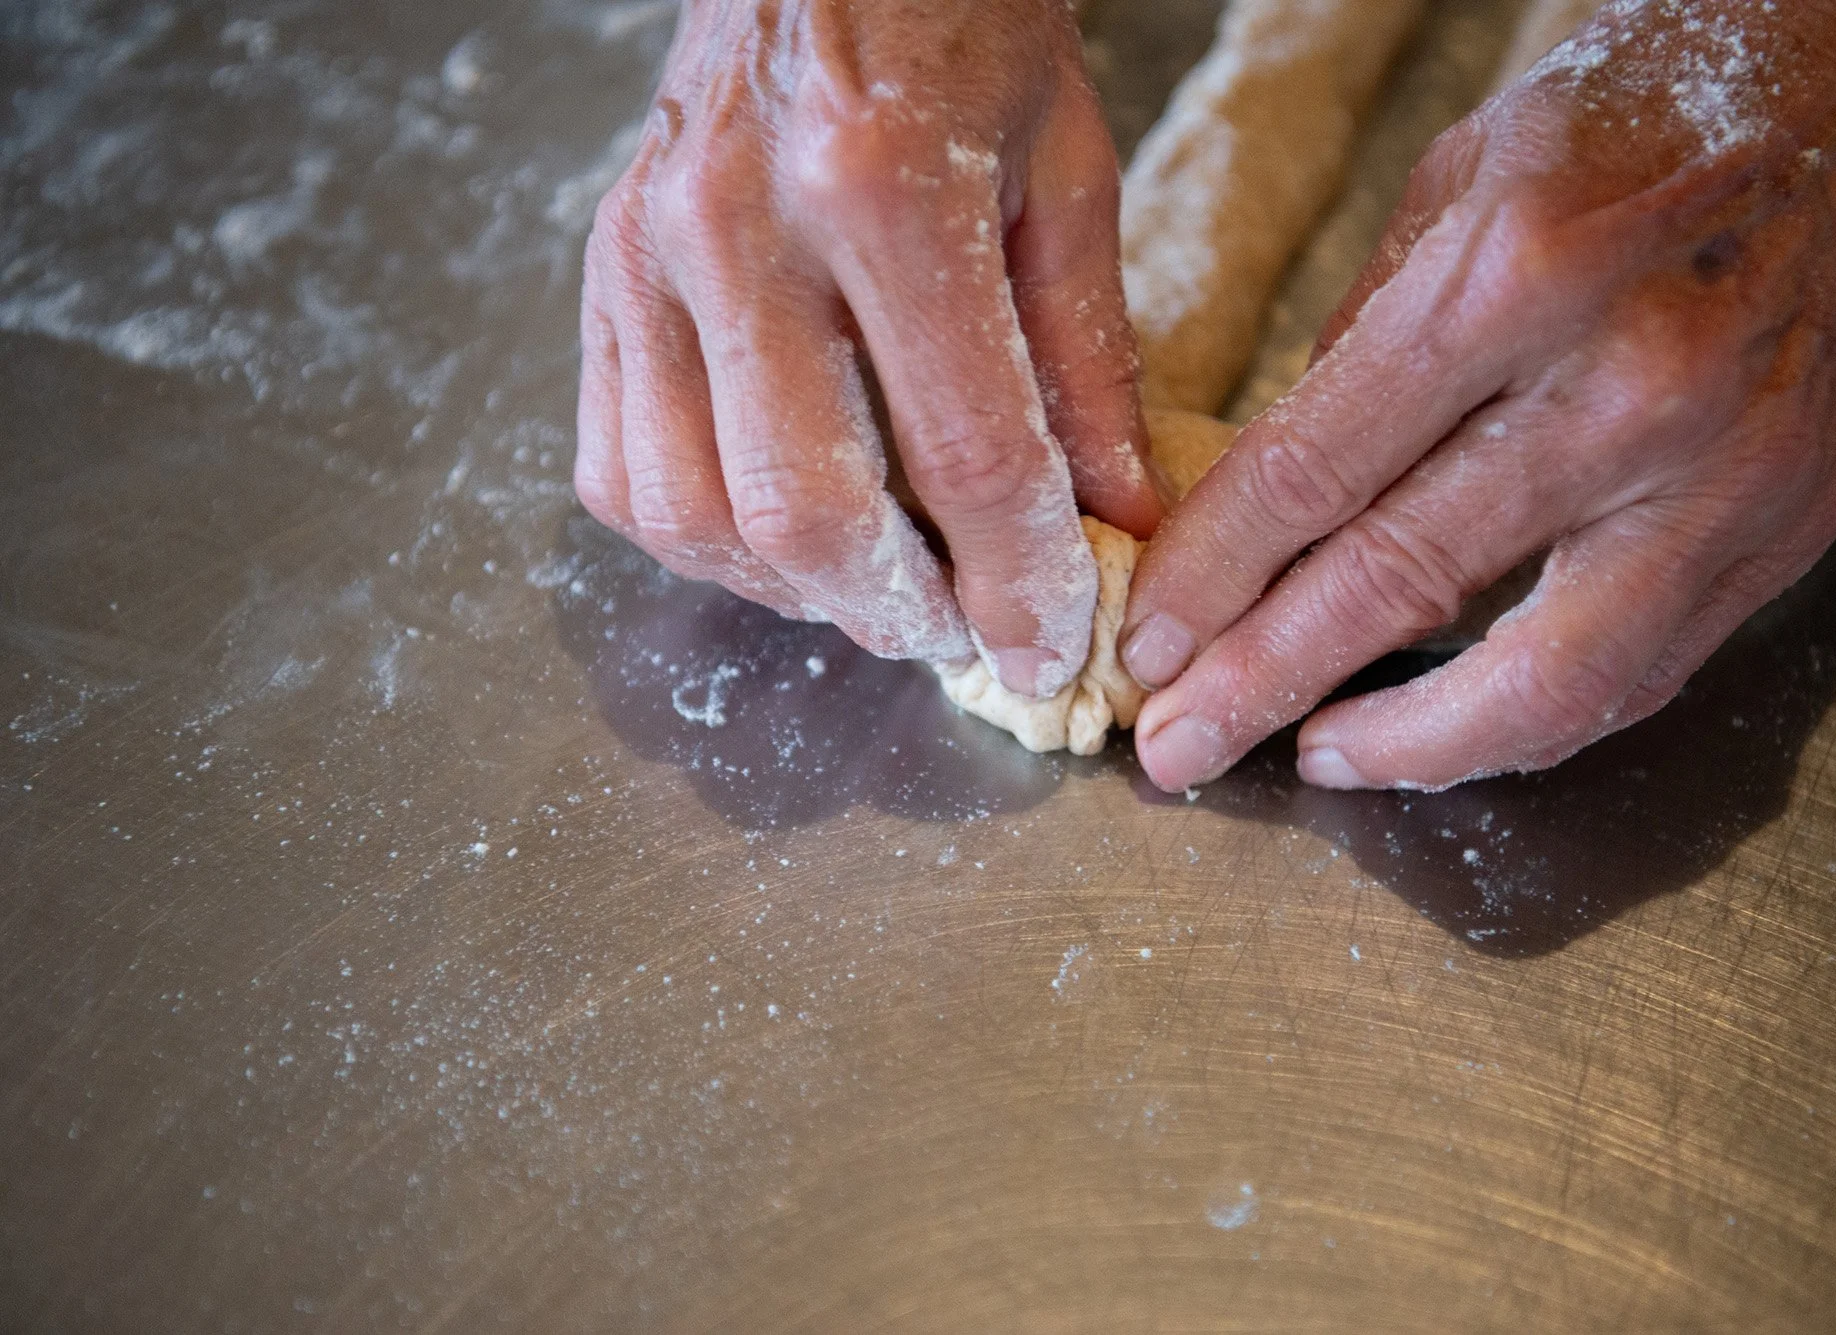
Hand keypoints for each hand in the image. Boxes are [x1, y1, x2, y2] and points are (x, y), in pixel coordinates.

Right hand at [576, 0, 1162, 697]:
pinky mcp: (597, 273)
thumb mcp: (1067, 170)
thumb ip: (1087, 359)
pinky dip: (702, 541)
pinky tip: (779, 530)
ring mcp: (645, 252)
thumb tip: (1113, 519)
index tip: (1050, 645)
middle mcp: (741, 226)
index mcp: (886, 187)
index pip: (963, 453)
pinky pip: (619, 473)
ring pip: (694, 515)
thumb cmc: (962, 22)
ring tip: (879, 585)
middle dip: (900, 613)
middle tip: (962, 629)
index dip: (1018, 581)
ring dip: (797, 591)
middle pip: (804, 511)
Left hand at [1120, 0, 1835, 791]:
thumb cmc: (1650, 115)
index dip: (1214, 580)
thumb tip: (1280, 497)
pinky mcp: (1784, 524)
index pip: (1315, 473)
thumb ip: (1364, 344)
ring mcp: (1723, 472)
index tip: (1151, 644)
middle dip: (1265, 687)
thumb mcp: (1460, 180)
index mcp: (1516, 276)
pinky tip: (1451, 731)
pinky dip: (1532, 723)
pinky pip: (1641, 670)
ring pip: (1542, 680)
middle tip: (1180, 748)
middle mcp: (1627, 387)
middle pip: (1402, 586)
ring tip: (1315, 762)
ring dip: (1408, 748)